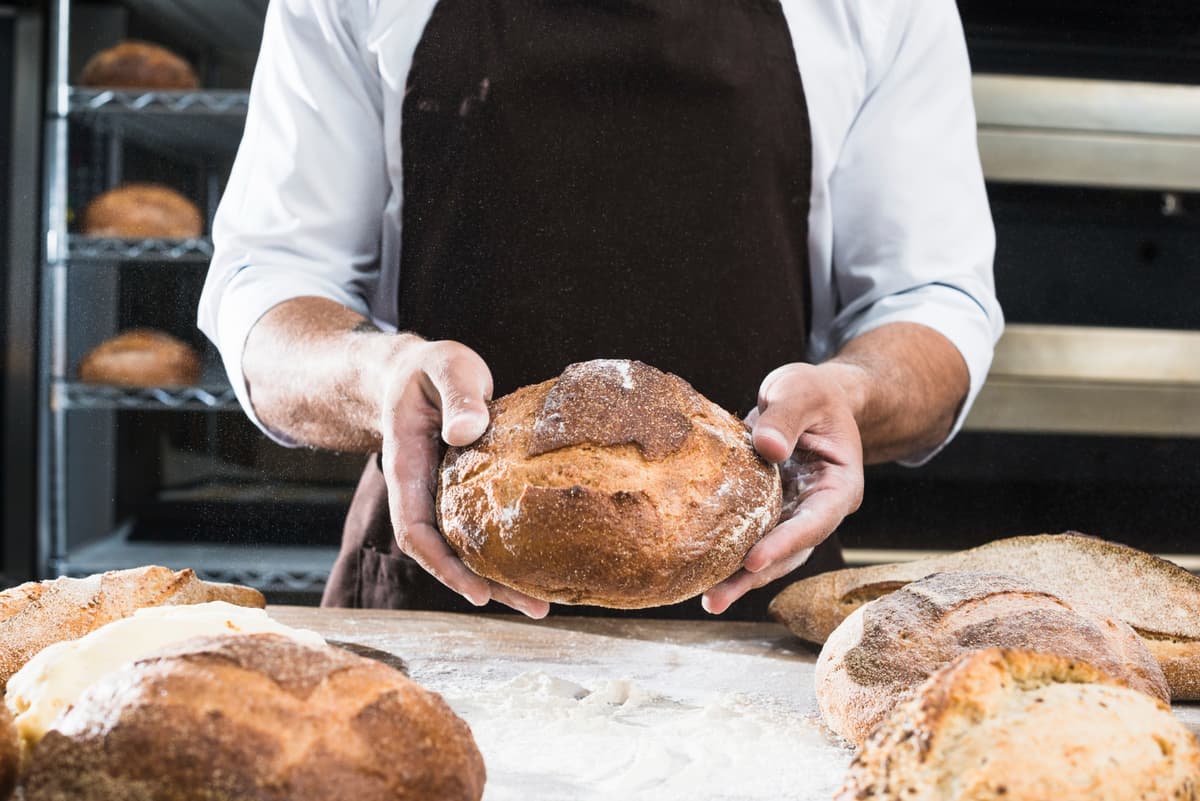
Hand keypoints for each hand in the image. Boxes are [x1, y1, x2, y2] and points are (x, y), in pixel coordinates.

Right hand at [378, 338, 549, 618]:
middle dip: (486, 587)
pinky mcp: (465, 493)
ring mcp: (443, 496)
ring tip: (543, 602)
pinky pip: (482, 530)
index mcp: (408, 468)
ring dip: (501, 577)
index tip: (477, 591)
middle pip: (446, 554)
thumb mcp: (445, 367)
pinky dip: (506, 551)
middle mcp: (423, 492)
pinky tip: (540, 565)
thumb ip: (457, 395)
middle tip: (535, 609)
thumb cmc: (430, 368)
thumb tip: (465, 432)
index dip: (444, 565)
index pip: (416, 530)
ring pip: (466, 548)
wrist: (414, 372)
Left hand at [701, 362, 863, 614]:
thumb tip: (768, 449)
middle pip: (791, 552)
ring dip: (740, 577)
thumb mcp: (802, 391)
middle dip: (755, 576)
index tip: (752, 561)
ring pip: (770, 554)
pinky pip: (752, 537)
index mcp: (840, 487)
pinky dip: (730, 554)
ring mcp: (794, 514)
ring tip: (708, 600)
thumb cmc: (812, 393)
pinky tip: (702, 571)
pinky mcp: (770, 512)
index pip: (814, 522)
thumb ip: (786, 417)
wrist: (808, 398)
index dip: (784, 544)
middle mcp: (819, 509)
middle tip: (717, 598)